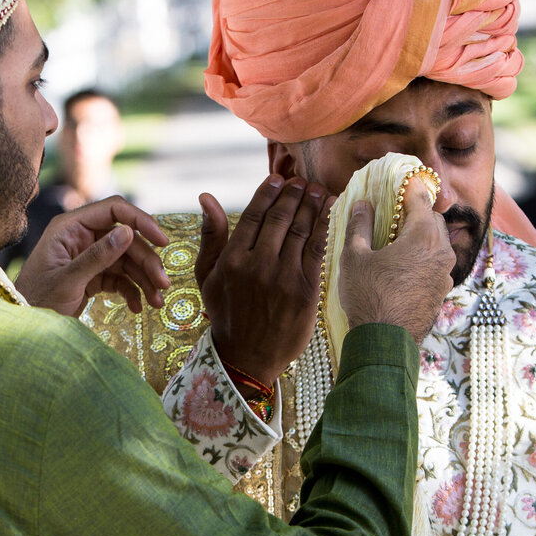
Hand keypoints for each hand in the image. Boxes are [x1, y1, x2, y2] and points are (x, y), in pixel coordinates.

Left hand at [15, 196, 169, 316]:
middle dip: (146, 261)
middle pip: (126, 239)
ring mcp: (88, 256)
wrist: (24, 325)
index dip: (141, 221)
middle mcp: (81, 236)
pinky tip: (138, 307)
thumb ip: (97, 256)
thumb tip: (127, 231)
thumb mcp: (68, 280)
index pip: (114, 210)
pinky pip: (120, 277)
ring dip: (145, 279)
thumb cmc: (36, 301)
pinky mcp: (92, 275)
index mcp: (70, 227)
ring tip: (157, 302)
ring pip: (127, 260)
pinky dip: (132, 291)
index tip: (162, 241)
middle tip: (163, 284)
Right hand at [196, 175, 333, 386]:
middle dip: (293, 195)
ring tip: (317, 190)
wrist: (247, 357)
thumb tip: (206, 197)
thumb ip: (210, 235)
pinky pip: (317, 250)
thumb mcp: (206, 275)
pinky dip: (324, 227)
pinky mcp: (306, 290)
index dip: (268, 192)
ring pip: (300, 231)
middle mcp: (258, 265)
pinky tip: (329, 212)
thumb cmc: (225, 312)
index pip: (254, 215)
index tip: (278, 178)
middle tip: (302, 180)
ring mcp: (284, 277)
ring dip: (311, 206)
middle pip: (280, 219)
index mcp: (233, 259)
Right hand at [335, 191, 454, 344]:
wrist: (385, 343)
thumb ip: (358, 226)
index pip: (421, 199)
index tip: (402, 179)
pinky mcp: (442, 292)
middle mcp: (441, 252)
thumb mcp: (354, 257)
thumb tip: (362, 204)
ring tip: (397, 239)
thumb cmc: (367, 296)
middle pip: (433, 220)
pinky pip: (436, 264)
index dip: (410, 186)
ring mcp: (445, 274)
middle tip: (395, 211)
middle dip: (416, 212)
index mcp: (422, 236)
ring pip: (437, 243)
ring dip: (421, 236)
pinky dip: (423, 257)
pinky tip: (403, 265)